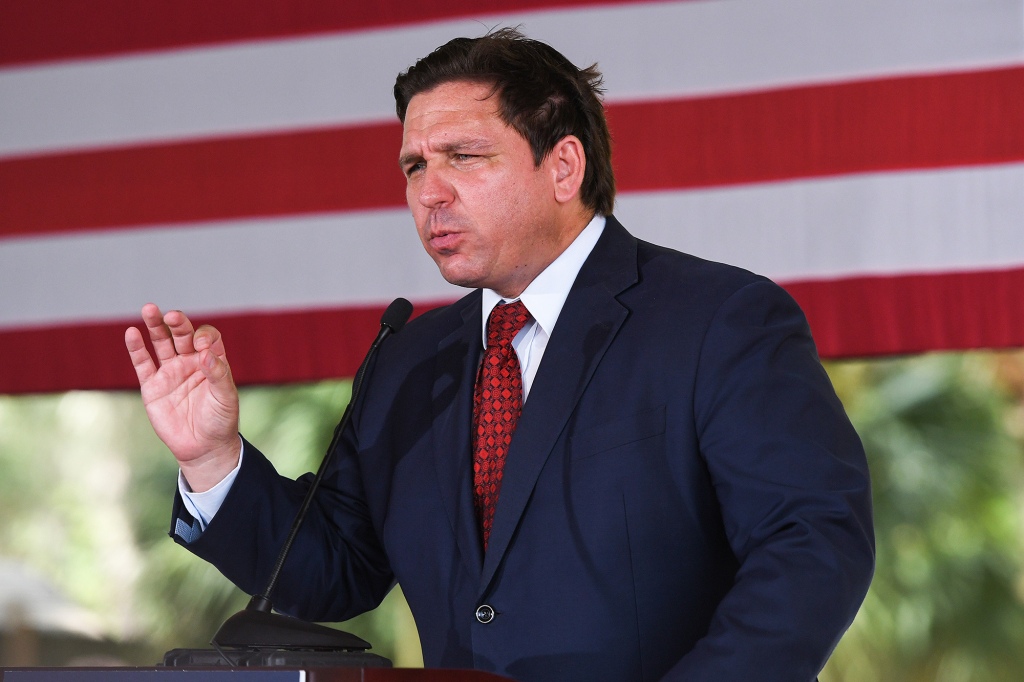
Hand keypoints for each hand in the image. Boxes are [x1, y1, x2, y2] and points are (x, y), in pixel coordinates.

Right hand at [125, 304, 240, 491]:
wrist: (204, 447)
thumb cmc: (221, 421)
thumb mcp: (226, 397)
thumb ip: (218, 374)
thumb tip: (204, 353)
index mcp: (212, 361)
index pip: (207, 337)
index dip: (204, 336)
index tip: (201, 347)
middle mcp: (190, 362)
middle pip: (182, 335)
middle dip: (178, 324)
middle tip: (173, 317)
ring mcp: (170, 372)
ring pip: (161, 343)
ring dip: (155, 326)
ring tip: (149, 309)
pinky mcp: (152, 386)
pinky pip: (143, 363)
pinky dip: (136, 348)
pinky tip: (132, 333)